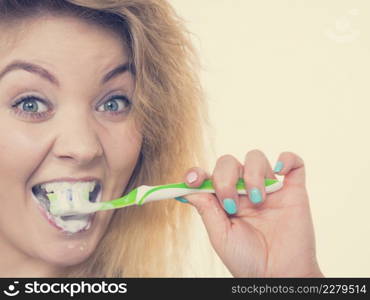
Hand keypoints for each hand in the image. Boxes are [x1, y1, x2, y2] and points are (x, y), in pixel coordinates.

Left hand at [177, 150, 322, 276]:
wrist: (279, 276)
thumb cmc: (248, 260)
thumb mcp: (220, 236)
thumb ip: (206, 209)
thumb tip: (186, 188)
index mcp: (224, 200)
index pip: (208, 176)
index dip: (196, 174)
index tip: (192, 181)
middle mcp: (244, 190)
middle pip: (228, 163)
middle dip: (226, 179)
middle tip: (232, 205)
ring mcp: (269, 188)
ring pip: (255, 157)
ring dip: (253, 174)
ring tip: (258, 201)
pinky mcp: (293, 190)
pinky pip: (294, 162)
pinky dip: (286, 159)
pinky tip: (280, 171)